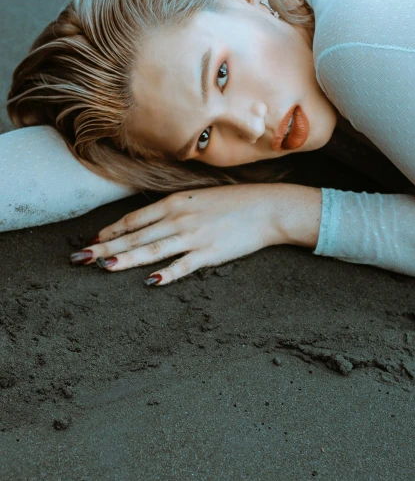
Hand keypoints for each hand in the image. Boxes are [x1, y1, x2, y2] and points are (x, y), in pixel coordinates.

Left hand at [70, 183, 319, 285]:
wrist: (267, 208)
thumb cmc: (233, 203)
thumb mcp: (198, 198)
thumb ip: (174, 209)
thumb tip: (151, 221)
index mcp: (175, 203)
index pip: (134, 219)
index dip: (112, 230)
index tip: (93, 239)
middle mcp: (179, 219)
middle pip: (136, 235)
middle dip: (106, 246)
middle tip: (80, 257)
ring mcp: (194, 237)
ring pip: (153, 250)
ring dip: (126, 259)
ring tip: (103, 267)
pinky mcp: (210, 254)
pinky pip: (184, 266)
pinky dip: (167, 274)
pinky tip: (150, 282)